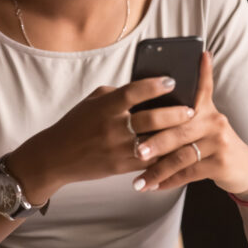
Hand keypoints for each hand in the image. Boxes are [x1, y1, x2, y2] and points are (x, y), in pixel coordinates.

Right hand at [8, 76, 194, 202]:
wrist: (56, 156)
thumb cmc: (76, 124)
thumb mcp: (92, 102)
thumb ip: (117, 94)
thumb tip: (145, 88)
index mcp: (105, 106)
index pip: (134, 92)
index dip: (154, 85)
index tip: (172, 80)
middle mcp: (112, 127)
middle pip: (150, 119)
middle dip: (174, 114)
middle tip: (191, 109)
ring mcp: (117, 149)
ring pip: (154, 142)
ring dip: (174, 137)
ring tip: (190, 130)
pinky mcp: (120, 167)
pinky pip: (148, 162)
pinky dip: (164, 156)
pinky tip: (177, 150)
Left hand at [129, 52, 247, 196]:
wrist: (244, 169)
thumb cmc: (212, 144)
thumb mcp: (203, 124)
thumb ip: (181, 115)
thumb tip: (148, 106)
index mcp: (206, 108)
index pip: (202, 85)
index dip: (201, 70)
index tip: (198, 54)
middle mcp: (214, 120)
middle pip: (179, 129)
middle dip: (154, 142)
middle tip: (135, 150)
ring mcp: (219, 141)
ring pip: (181, 155)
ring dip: (157, 170)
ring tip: (139, 180)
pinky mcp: (221, 163)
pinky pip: (189, 173)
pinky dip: (169, 181)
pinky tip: (154, 187)